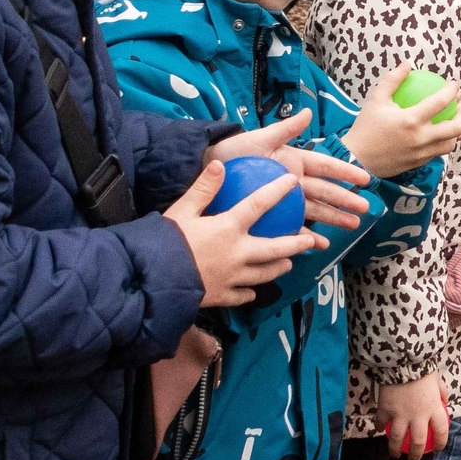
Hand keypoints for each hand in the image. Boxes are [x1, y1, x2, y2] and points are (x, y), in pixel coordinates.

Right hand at [164, 161, 324, 309]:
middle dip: (295, 244)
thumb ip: (203, 188)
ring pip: (263, 274)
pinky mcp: (222, 296)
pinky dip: (249, 293)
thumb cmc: (164, 242)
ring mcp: (232, 277)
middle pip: (275, 248)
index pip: (259, 204)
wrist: (151, 281)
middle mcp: (237, 253)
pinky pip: (242, 295)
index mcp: (228, 228)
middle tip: (309, 240)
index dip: (277, 191)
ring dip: (277, 268)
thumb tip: (219, 164)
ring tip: (287, 265)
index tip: (292, 181)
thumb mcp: (181, 209)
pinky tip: (252, 293)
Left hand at [207, 111, 373, 229]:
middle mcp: (294, 181)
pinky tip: (319, 244)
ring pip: (315, 210)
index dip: (345, 172)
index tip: (365, 180)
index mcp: (294, 161)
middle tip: (365, 209)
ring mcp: (285, 200)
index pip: (326, 167)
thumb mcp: (259, 138)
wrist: (205, 172)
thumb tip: (308, 112)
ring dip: (334, 218)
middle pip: (325, 191)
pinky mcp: (273, 216)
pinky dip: (307, 236)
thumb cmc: (233, 152)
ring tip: (352, 227)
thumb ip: (285, 128)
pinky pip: (293, 227)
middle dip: (346, 200)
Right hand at [343, 66, 460, 177]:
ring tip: (456, 120)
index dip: (452, 91)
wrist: (356, 159)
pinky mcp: (419, 163)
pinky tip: (442, 133)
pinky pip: (439, 152)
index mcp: (411, 120)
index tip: (454, 85)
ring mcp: (422, 153)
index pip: (441, 102)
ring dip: (458, 130)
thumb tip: (408, 63)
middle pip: (455, 127)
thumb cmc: (365, 127)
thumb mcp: (376, 100)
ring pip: (451, 143)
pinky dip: (445, 141)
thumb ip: (393, 80)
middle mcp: (421, 138)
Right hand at [378, 374, 450, 459]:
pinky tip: (379, 429)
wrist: (403, 360)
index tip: (437, 448)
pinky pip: (381, 422)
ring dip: (395, 449)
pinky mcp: (385, 410)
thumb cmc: (422, 368)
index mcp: (434, 409)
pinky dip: (379, 427)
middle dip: (416, 455)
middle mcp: (418, 416)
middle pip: (417, 442)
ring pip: (397, 439)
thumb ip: (441, 392)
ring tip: (395, 454)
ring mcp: (400, 415)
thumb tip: (444, 400)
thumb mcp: (437, 379)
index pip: (441, 431)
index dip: (440, 443)